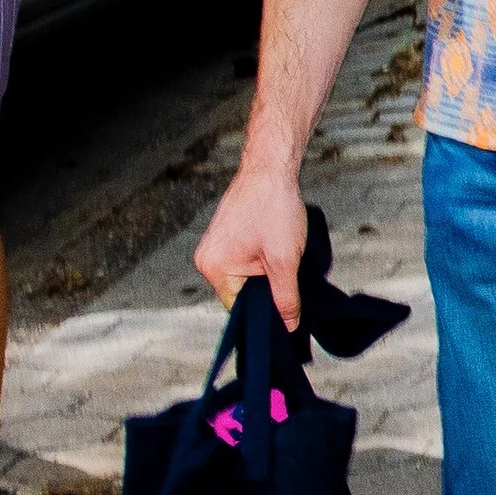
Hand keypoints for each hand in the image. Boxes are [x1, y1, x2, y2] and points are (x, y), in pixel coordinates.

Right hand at [195, 163, 306, 329]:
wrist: (271, 169)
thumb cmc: (274, 207)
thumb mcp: (285, 260)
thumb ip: (286, 297)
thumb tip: (288, 325)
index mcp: (213, 268)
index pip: (238, 309)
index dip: (264, 312)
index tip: (286, 312)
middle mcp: (206, 259)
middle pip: (241, 294)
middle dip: (266, 291)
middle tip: (289, 279)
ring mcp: (215, 247)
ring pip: (245, 278)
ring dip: (266, 274)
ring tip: (281, 257)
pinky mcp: (226, 237)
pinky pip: (244, 262)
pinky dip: (262, 261)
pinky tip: (275, 248)